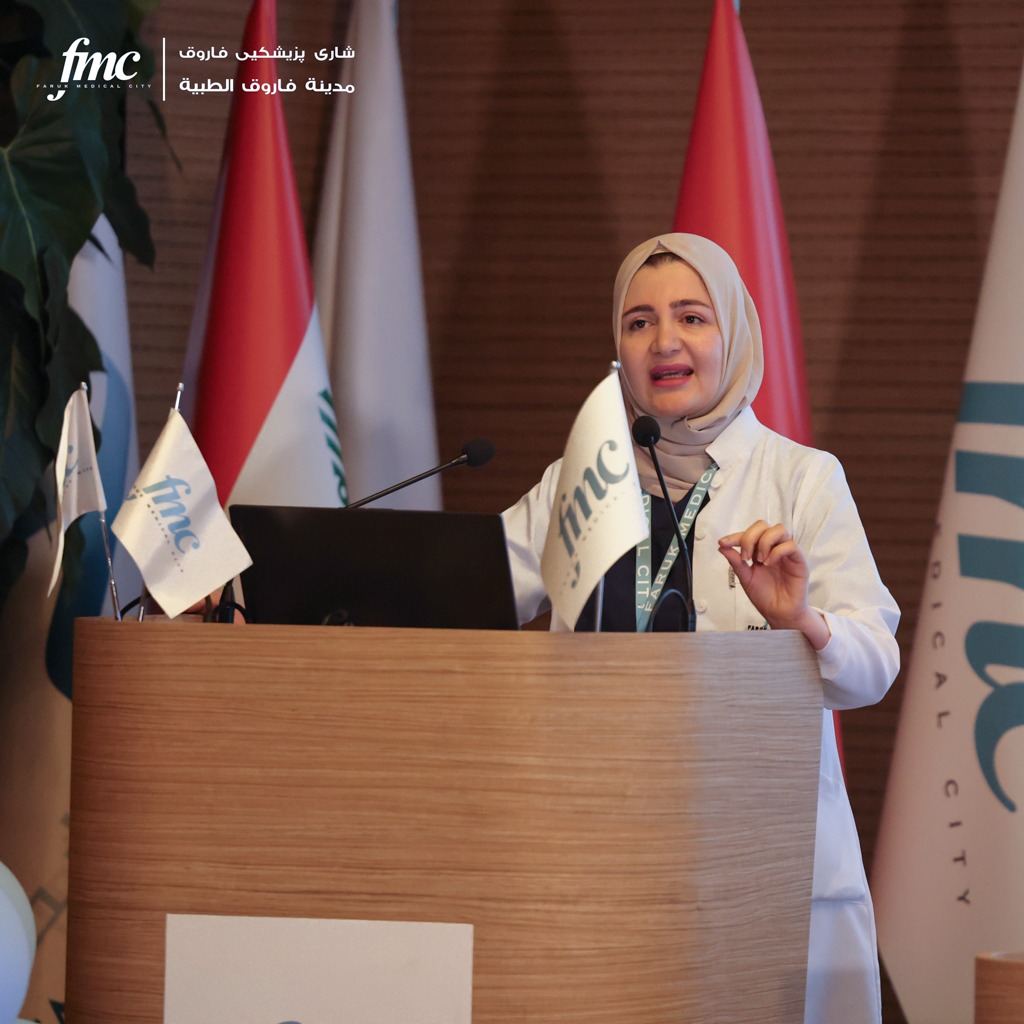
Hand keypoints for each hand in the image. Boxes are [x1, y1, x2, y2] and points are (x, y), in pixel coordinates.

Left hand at [717, 521, 830, 649]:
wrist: (779, 613)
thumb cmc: (765, 596)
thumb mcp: (745, 578)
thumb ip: (735, 562)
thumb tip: (722, 546)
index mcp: (760, 550)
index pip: (749, 533)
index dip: (735, 536)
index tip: (723, 543)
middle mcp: (774, 548)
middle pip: (763, 525)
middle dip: (749, 537)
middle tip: (745, 557)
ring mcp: (787, 553)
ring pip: (779, 529)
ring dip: (764, 542)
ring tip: (760, 560)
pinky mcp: (799, 560)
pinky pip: (791, 545)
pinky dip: (777, 552)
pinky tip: (769, 563)